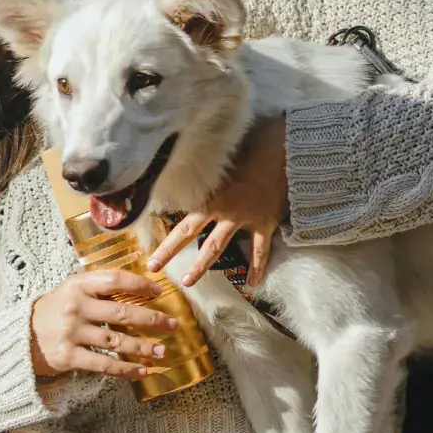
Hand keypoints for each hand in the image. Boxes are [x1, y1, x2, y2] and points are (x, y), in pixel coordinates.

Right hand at [30, 270, 179, 380]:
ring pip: (117, 341)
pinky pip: (104, 364)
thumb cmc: (53, 311)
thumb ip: (98, 288)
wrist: (20, 337)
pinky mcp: (69, 357)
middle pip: (122, 313)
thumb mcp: (70, 290)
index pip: (115, 280)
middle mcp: (75, 307)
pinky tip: (142, 371)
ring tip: (162, 352)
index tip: (159, 292)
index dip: (140, 285)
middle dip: (151, 320)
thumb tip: (139, 288)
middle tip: (172, 325)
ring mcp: (72, 333)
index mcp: (77, 285)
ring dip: (143, 347)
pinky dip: (126, 370)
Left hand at [147, 117, 287, 287]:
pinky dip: (257, 267)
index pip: (181, 222)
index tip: (150, 254)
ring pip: (218, 246)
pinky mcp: (265, 223)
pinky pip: (260, 250)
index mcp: (210, 196)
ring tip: (188, 281)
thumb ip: (205, 174)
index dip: (165, 240)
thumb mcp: (222, 161)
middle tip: (154, 269)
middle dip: (171, 253)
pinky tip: (252, 284)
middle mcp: (223, 210)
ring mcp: (244, 218)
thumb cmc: (252, 148)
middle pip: (192, 236)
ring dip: (202, 265)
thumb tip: (183, 167)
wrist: (283, 151)